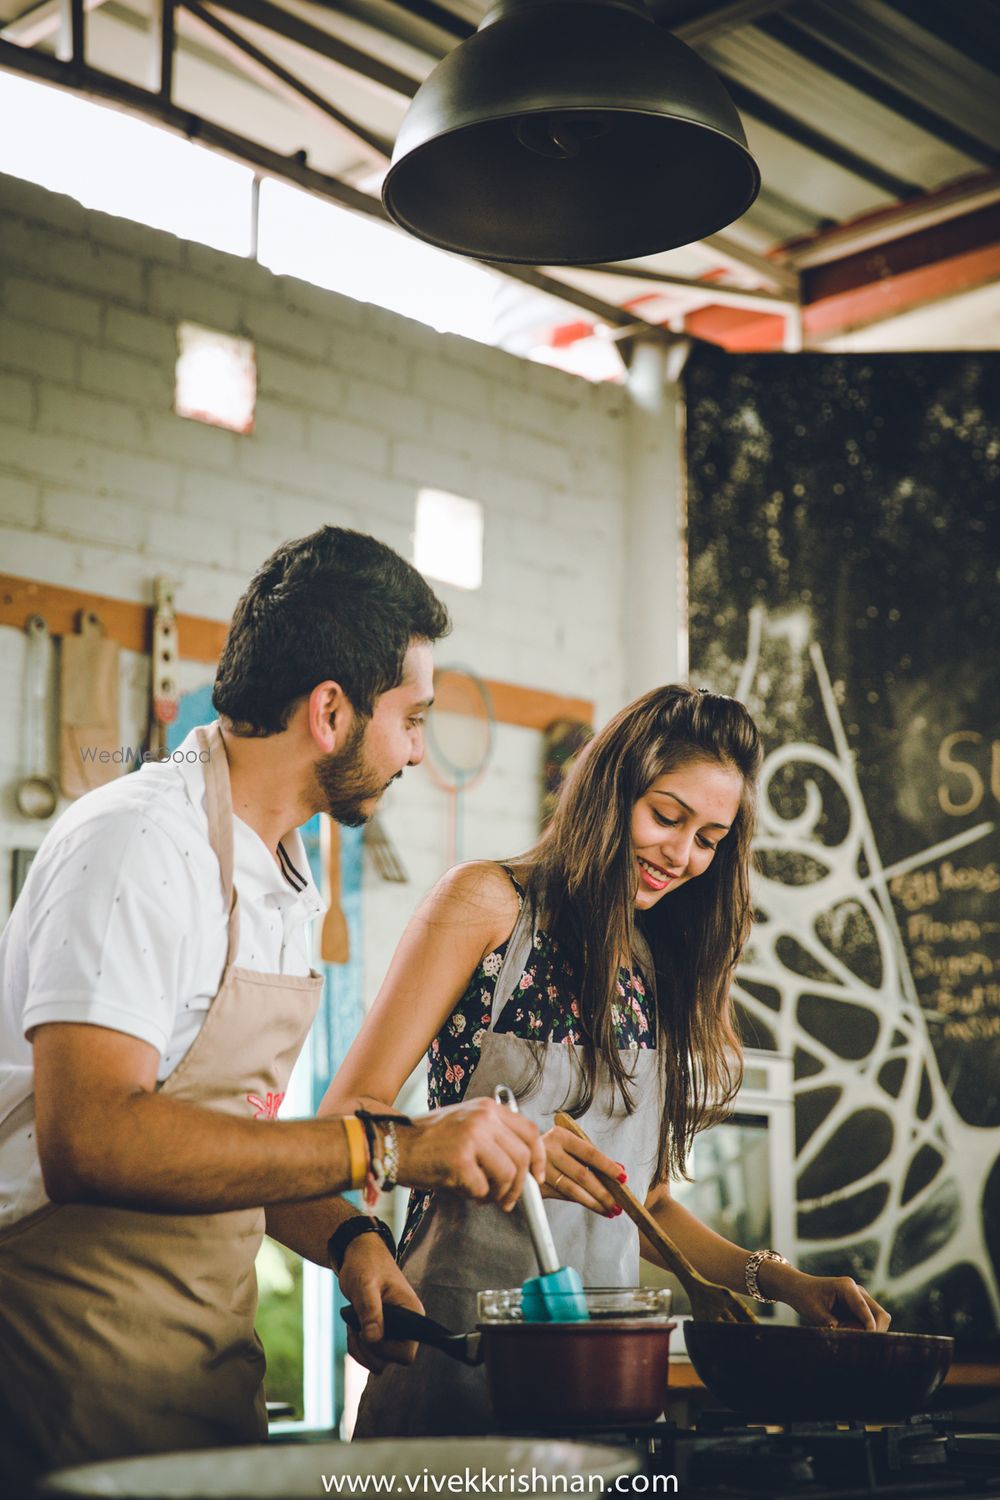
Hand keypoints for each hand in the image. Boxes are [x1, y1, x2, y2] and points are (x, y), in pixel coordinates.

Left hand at [336, 1232, 424, 1373]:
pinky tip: (353, 1327)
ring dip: (360, 1349)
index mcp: (412, 1314)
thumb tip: (374, 1338)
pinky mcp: (383, 1333)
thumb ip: (370, 1310)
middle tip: (356, 1328)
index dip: (384, 1350)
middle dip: (368, 1350)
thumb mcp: (365, 1285)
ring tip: (353, 1325)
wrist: (359, 1256)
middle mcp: (408, 1327)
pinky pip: (370, 1355)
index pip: (406, 1354)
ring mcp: (395, 1332)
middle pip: (391, 1361)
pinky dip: (357, 1347)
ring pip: (379, 1361)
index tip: (367, 1332)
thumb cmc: (366, 1265)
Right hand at [396, 1097, 545, 1211]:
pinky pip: (482, 1189)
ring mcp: (472, 1138)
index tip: (536, 1178)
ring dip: (499, 1194)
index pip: (529, 1132)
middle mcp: (483, 1118)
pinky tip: (463, 1191)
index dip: (538, 1158)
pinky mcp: (460, 1161)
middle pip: (522, 1157)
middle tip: (507, 1200)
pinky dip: (475, 1196)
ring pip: (508, 1175)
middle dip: (519, 1186)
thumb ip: (494, 1137)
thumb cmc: (428, 1141)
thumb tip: (522, 1168)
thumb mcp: (465, 1123)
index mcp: (488, 1108)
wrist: (394, 1145)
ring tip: (484, 1196)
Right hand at [539, 1124, 622, 1216]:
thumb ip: (593, 1158)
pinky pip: (563, 1196)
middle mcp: (549, 1151)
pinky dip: (581, 1202)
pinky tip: (594, 1207)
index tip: (623, 1177)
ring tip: (610, 1210)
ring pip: (572, 1189)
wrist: (521, 1154)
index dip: (608, 1166)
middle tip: (618, 1204)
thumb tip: (620, 1170)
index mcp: (561, 1136)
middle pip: (582, 1174)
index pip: (590, 1153)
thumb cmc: (554, 1149)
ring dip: (594, 1202)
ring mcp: (541, 1169)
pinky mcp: (536, 1185)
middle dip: (603, 1192)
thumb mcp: (571, 1146)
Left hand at [775, 1267, 890, 1331]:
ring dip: (869, 1332)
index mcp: (847, 1286)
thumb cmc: (805, 1298)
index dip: (870, 1327)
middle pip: (880, 1315)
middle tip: (857, 1342)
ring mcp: (861, 1299)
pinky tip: (848, 1332)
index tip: (870, 1342)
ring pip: (879, 1320)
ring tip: (847, 1334)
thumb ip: (829, 1324)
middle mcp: (858, 1291)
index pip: (865, 1309)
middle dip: (874, 1332)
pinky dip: (865, 1331)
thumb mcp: (814, 1312)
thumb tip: (844, 1339)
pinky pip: (871, 1323)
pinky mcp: (860, 1308)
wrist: (799, 1289)